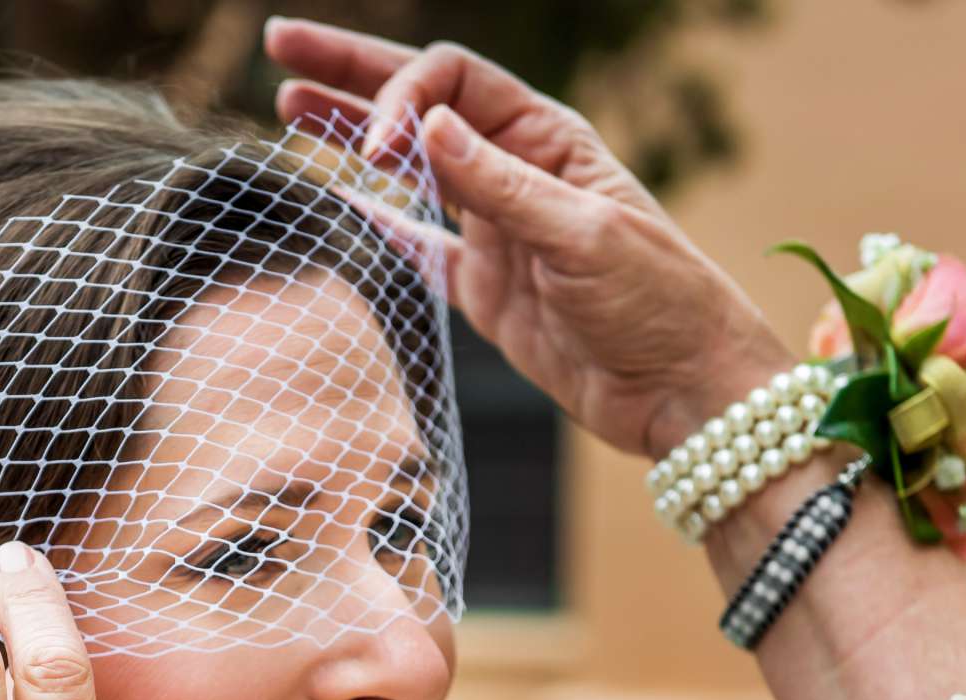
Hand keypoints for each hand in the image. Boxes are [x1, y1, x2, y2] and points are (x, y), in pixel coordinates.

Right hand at [265, 18, 791, 458]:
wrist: (683, 390)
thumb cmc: (658, 302)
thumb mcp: (583, 235)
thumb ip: (501, 186)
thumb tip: (425, 127)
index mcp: (546, 139)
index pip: (453, 81)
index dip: (401, 97)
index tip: (375, 149)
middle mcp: (516, 172)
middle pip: (420, 104)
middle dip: (352, 74)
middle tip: (282, 43)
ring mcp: (497, 229)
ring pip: (410, 168)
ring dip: (354, 137)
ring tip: (291, 107)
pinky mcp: (486, 289)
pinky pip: (422, 245)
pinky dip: (382, 224)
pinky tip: (344, 200)